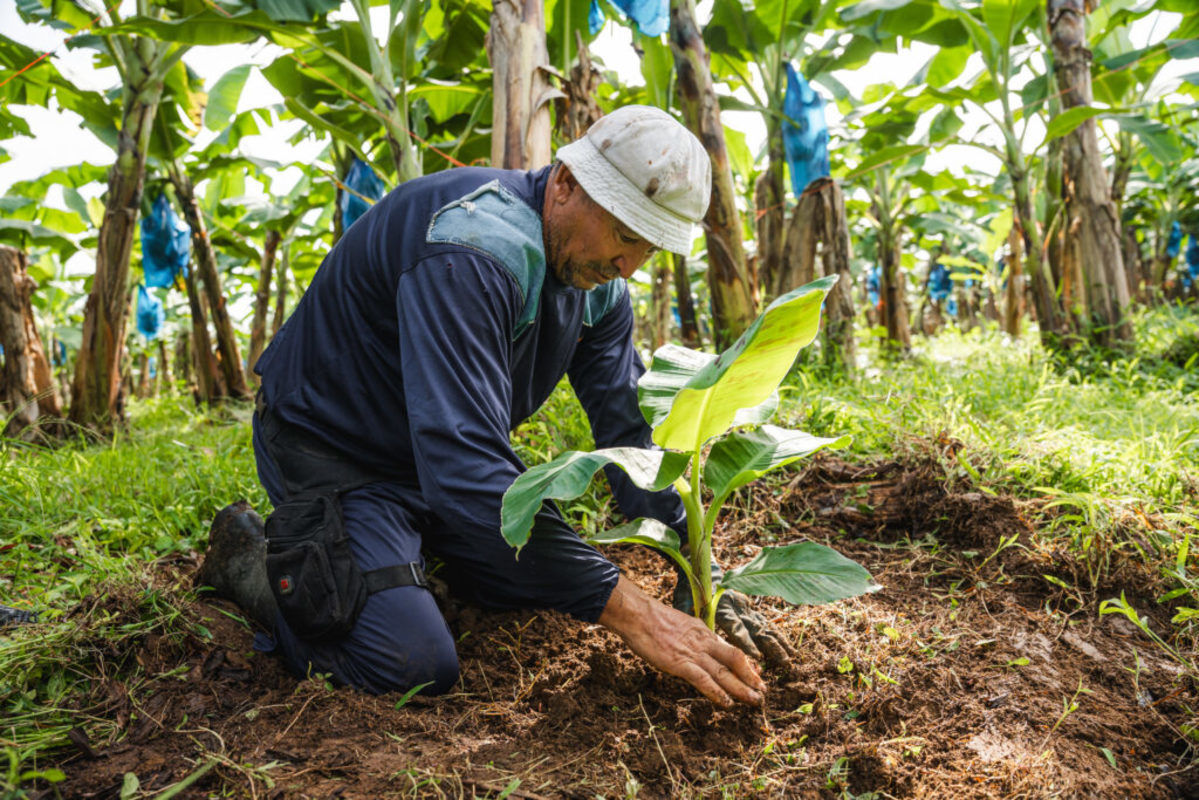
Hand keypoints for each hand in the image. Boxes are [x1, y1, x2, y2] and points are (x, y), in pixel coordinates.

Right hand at [599, 576, 765, 707]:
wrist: (637, 614)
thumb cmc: (651, 619)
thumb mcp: (678, 624)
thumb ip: (690, 636)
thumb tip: (694, 646)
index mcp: (702, 631)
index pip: (729, 649)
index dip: (745, 664)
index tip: (756, 675)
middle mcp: (703, 641)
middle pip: (734, 660)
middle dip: (751, 677)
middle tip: (762, 692)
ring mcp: (693, 652)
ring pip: (724, 672)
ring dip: (741, 688)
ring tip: (754, 701)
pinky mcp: (681, 663)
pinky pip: (704, 680)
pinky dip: (717, 692)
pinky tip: (727, 703)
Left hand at [673, 567, 795, 667]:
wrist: (703, 575)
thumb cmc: (692, 595)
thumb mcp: (689, 609)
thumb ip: (698, 625)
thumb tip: (701, 643)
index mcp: (721, 608)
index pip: (736, 627)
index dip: (747, 642)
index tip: (757, 656)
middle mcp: (738, 609)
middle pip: (756, 629)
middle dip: (771, 646)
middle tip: (783, 661)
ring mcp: (746, 609)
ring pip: (764, 627)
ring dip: (778, 643)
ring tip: (790, 657)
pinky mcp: (750, 609)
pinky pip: (765, 624)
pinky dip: (776, 636)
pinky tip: (787, 647)